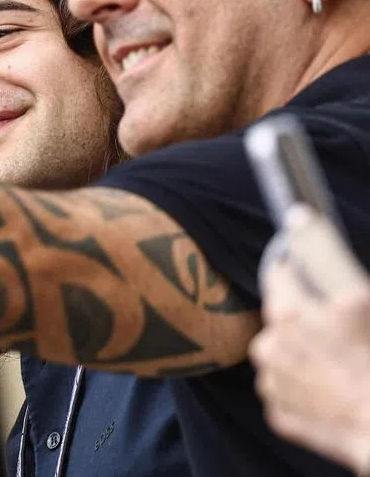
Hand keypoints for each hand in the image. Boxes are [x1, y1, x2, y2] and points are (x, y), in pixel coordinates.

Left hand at [249, 205, 369, 473]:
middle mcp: (270, 342)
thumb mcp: (359, 298)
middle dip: (303, 317)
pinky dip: (304, 389)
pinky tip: (331, 392)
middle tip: (333, 329)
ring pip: (280, 354)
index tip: (298, 268)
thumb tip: (299, 217)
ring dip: (300, 353)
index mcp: (288, 311)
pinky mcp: (278, 412)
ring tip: (336, 365)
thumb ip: (328, 259)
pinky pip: (286, 391)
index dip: (290, 268)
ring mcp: (271, 380)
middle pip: (279, 316)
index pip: (276, 272)